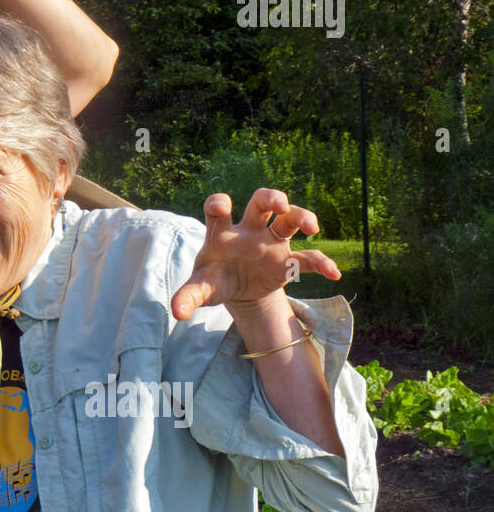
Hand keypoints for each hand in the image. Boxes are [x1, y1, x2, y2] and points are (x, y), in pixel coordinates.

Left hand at [170, 189, 341, 321]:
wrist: (237, 289)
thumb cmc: (215, 280)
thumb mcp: (201, 289)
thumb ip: (188, 297)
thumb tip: (177, 312)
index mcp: (221, 233)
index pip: (217, 209)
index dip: (218, 203)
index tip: (222, 206)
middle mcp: (248, 231)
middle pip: (261, 202)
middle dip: (272, 198)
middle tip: (280, 204)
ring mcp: (270, 242)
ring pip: (289, 219)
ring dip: (301, 217)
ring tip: (312, 227)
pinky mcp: (288, 259)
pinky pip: (308, 257)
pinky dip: (322, 262)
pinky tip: (334, 273)